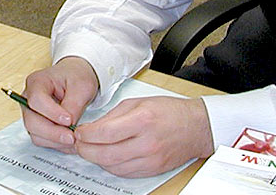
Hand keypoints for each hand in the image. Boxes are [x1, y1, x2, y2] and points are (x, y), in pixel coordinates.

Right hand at [21, 57, 99, 153]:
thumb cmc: (76, 76)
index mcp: (37, 82)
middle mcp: (29, 98)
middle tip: (72, 137)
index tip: (69, 120)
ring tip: (74, 140)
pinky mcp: (37, 125)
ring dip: (55, 141)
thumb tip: (69, 126)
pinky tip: (70, 142)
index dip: (51, 113)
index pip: (36, 100)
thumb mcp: (82, 86)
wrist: (76, 78)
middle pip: (32, 121)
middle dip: (53, 133)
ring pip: (35, 134)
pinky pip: (42, 139)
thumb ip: (74, 105)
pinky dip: (55, 144)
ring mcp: (31, 113)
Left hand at [74, 96, 213, 177]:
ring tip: (91, 149)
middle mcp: (146, 142)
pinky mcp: (152, 170)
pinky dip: (112, 166)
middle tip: (79, 144)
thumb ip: (113, 116)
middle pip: (105, 155)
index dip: (85, 135)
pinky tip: (108, 157)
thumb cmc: (169, 111)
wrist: (196, 127)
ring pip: (113, 167)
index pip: (104, 133)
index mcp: (142, 120)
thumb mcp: (138, 102)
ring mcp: (150, 159)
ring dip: (97, 160)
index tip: (79, 132)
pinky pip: (124, 173)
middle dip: (85, 150)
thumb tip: (92, 128)